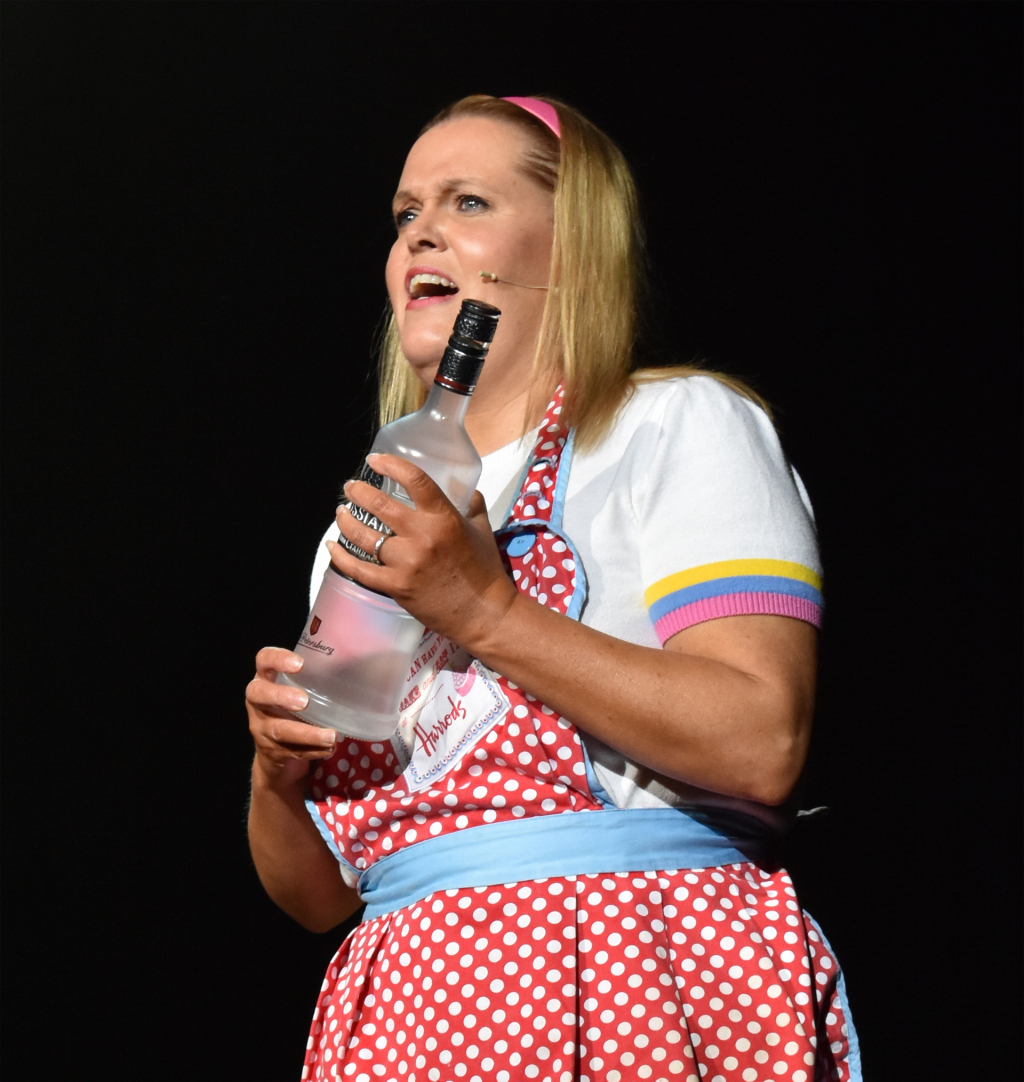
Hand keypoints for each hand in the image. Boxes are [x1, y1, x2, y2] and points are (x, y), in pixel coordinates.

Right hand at [246, 647, 336, 787]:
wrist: (276, 753)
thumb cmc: (295, 709)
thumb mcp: (301, 690)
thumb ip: (319, 679)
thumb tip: (370, 668)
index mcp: (266, 679)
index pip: (263, 659)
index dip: (277, 659)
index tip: (300, 664)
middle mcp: (258, 702)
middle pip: (258, 694)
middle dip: (282, 697)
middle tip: (305, 702)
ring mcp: (261, 728)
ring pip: (278, 730)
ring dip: (307, 734)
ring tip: (331, 736)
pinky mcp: (271, 751)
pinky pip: (291, 752)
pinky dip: (313, 751)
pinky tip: (330, 749)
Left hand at [327, 453, 518, 653]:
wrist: (482, 612)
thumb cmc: (484, 572)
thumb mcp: (482, 530)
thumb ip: (472, 506)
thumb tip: (467, 491)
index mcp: (443, 519)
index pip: (415, 481)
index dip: (391, 465)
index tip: (376, 460)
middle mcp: (421, 537)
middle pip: (380, 506)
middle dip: (359, 492)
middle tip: (350, 487)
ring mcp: (405, 563)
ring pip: (364, 536)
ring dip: (346, 521)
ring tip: (341, 513)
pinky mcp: (395, 586)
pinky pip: (360, 569)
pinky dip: (341, 557)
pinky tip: (332, 546)